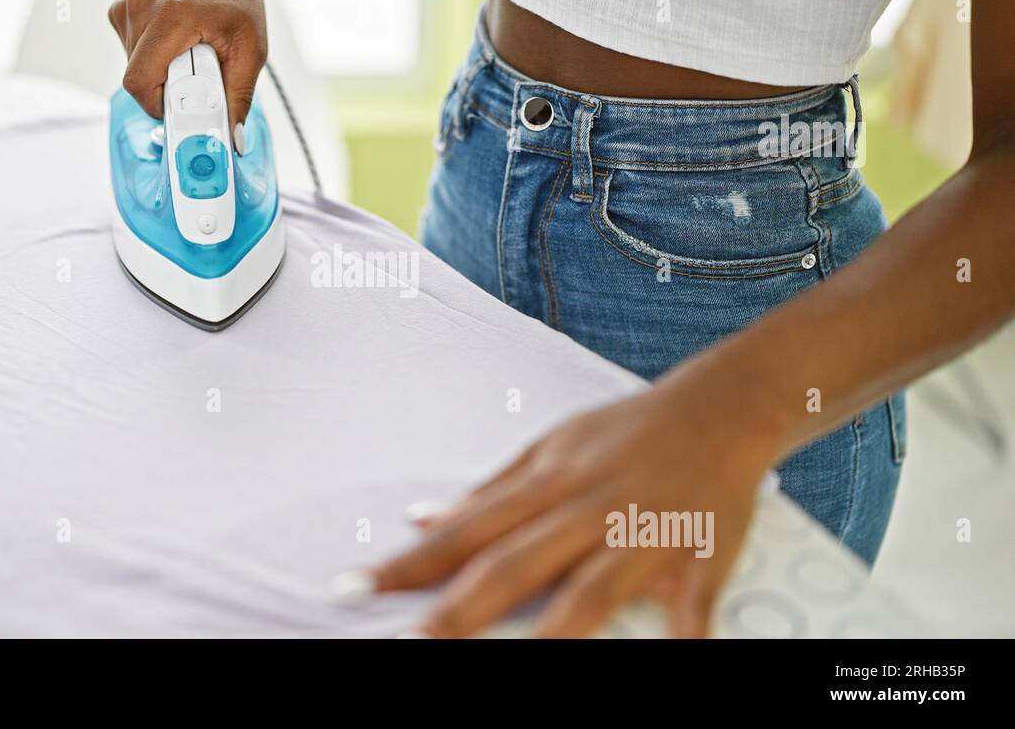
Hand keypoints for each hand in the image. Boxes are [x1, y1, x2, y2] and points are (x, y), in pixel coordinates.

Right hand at [108, 0, 267, 140]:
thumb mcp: (251, 46)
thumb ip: (240, 95)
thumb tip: (233, 137)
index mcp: (172, 16)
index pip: (140, 82)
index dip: (159, 108)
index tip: (181, 112)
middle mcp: (142, 8)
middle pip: (137, 79)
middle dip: (167, 89)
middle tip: (197, 76)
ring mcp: (127, 6)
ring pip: (134, 67)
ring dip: (162, 71)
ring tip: (190, 51)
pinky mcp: (121, 9)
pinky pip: (131, 51)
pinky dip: (153, 56)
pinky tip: (175, 39)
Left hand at [367, 385, 778, 636]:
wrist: (720, 408)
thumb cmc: (623, 432)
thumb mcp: (547, 448)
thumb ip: (486, 490)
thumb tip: (420, 518)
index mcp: (545, 484)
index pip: (463, 530)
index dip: (409, 562)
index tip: (355, 587)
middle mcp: (584, 511)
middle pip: (511, 565)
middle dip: (456, 608)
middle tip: (405, 641)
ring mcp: (638, 536)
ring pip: (586, 592)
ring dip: (547, 634)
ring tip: (504, 667)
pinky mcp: (697, 557)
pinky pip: (688, 605)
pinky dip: (679, 634)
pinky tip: (667, 659)